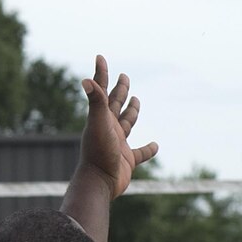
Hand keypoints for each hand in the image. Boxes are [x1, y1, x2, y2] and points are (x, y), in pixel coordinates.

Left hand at [77, 55, 158, 196]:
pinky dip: (148, 149)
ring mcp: (118, 144)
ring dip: (132, 112)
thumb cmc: (98, 153)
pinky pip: (140, 153)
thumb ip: (96, 102)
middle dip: (120, 89)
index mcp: (101, 117)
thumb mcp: (98, 124)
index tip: (100, 57)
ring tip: (136, 101)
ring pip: (127, 123)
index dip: (101, 73)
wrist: (99, 184)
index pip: (101, 90)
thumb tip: (86, 80)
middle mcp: (108, 128)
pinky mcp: (127, 160)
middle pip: (115, 104)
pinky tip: (155, 146)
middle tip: (124, 76)